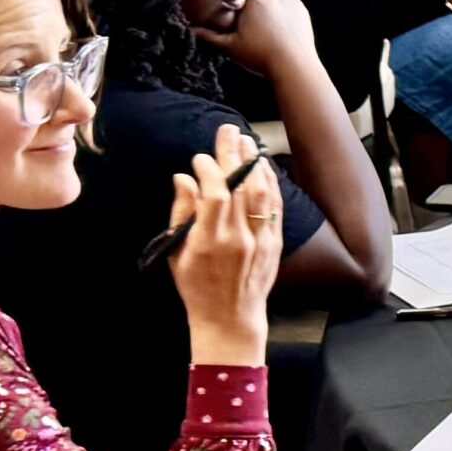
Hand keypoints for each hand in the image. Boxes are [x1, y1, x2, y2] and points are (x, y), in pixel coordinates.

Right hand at [169, 125, 280, 367]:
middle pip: (240, 187)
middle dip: (233, 155)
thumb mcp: (176, 254)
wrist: (230, 319)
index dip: (208, 170)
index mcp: (209, 241)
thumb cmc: (196, 289)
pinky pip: (275, 208)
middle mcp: (238, 239)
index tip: (199, 159)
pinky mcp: (274, 244)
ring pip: (261, 194)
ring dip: (254, 164)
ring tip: (246, 141)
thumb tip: (183, 179)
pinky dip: (270, 184)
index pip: (214, 194)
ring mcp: (260, 241)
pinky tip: (264, 167)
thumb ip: (181, 214)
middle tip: (227, 131)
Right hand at [189, 0, 316, 78]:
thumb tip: (190, 30)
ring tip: (266, 33)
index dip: (234, 11)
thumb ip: (209, 36)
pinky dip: (282, 15)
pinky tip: (279, 31)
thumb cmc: (260, 56)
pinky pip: (286, 6)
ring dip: (266, 11)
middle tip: (251, 32)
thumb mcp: (230, 47)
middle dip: (250, 10)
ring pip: (270, 1)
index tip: (237, 27)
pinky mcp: (301, 7)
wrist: (294, 66)